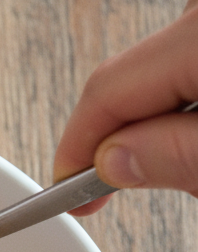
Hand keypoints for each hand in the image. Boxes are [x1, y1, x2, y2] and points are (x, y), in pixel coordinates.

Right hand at [54, 0, 197, 214]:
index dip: (78, 149)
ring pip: (165, 71)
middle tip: (171, 181)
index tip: (67, 194)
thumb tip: (113, 162)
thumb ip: (174, 156)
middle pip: (134, 81)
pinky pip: (190, 57)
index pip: (107, 91)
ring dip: (173, 118)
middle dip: (136, 136)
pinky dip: (192, 92)